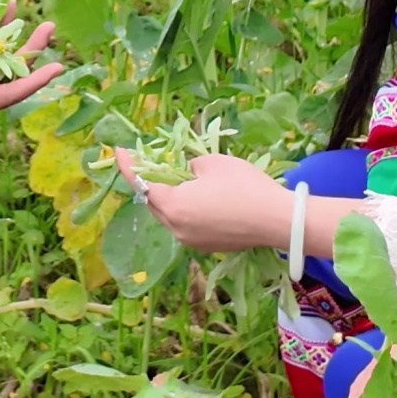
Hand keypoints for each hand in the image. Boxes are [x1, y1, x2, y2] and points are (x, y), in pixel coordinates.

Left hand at [113, 150, 289, 253]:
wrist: (278, 220)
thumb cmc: (244, 186)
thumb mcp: (211, 163)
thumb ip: (188, 166)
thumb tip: (186, 174)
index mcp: (173, 207)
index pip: (141, 184)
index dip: (127, 166)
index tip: (118, 151)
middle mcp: (176, 229)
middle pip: (154, 203)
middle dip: (150, 182)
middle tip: (150, 162)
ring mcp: (191, 241)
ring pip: (171, 215)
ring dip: (169, 197)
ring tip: (177, 178)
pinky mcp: (207, 246)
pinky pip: (187, 224)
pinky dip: (185, 209)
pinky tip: (198, 197)